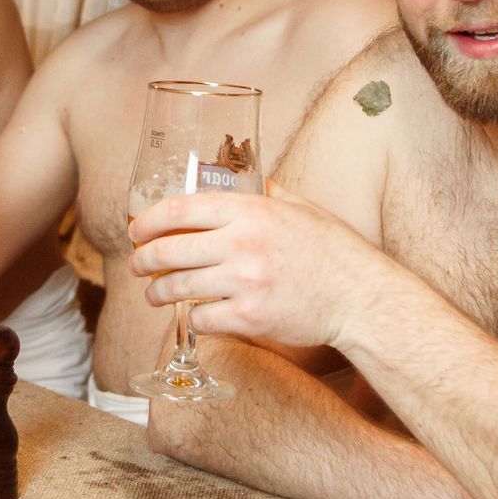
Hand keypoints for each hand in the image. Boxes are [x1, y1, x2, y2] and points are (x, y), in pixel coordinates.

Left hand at [127, 181, 385, 349]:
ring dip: (158, 293)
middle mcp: (243, 243)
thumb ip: (269, 193)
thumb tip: (252, 178)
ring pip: (178, 287)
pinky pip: (202, 320)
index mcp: (251, 211)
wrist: (361, 297)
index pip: (181, 209)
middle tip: (136, 266)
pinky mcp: (250, 318)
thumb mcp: (301, 208)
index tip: (136, 230)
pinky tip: (193, 317)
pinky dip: (192, 320)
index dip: (148, 221)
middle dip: (142, 260)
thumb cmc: (334, 251)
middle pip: (170, 249)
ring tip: (154, 295)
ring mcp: (245, 282)